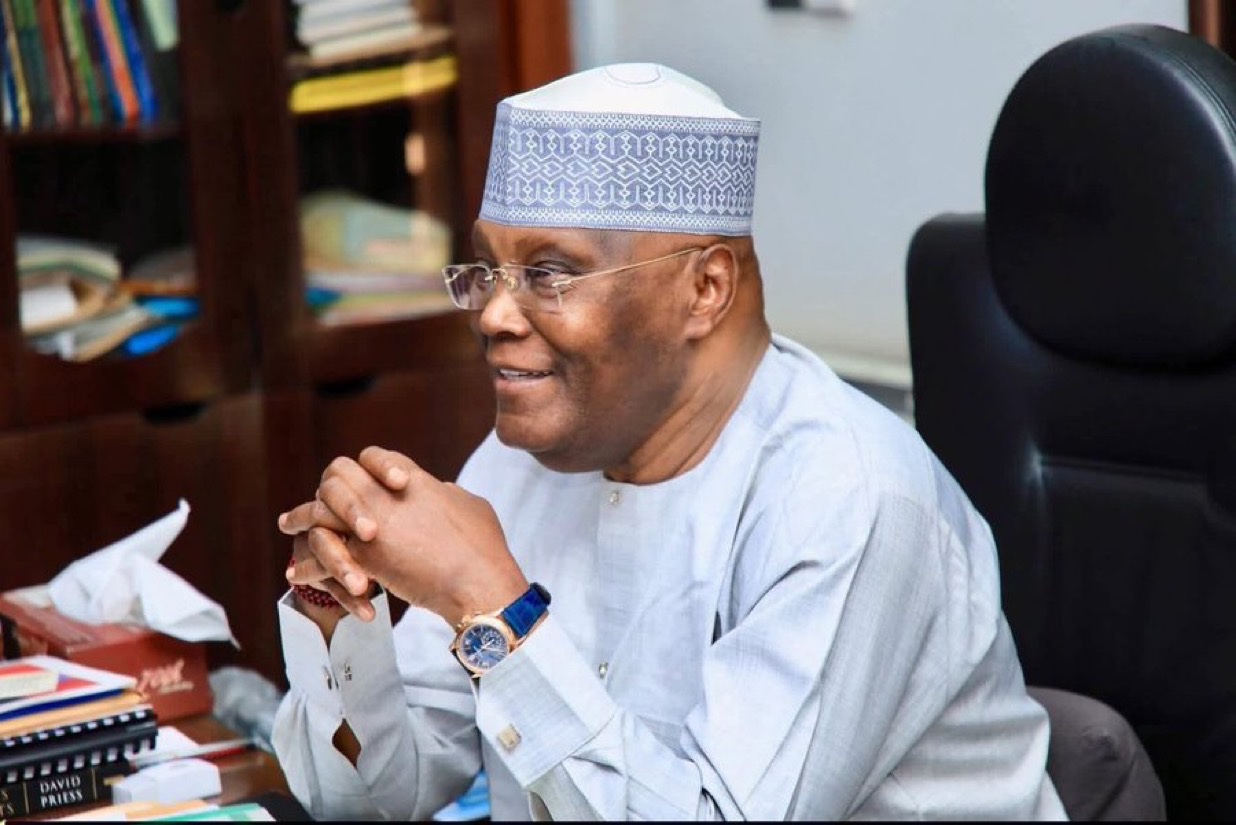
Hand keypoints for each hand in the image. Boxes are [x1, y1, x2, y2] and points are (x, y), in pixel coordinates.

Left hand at [281, 446, 527, 625]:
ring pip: (319, 510)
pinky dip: (307, 566)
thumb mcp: (468, 504)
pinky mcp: (363, 557)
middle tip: (318, 502)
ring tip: (288, 526)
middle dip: (327, 488)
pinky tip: (298, 573)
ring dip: (301, 518)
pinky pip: (320, 556)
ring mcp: (371, 524)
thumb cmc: (481, 546)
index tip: (364, 481)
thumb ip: (445, 494)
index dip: (367, 467)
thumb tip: (439, 490)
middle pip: (337, 474)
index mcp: (413, 478)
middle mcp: (385, 495)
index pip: (373, 457)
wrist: (477, 580)